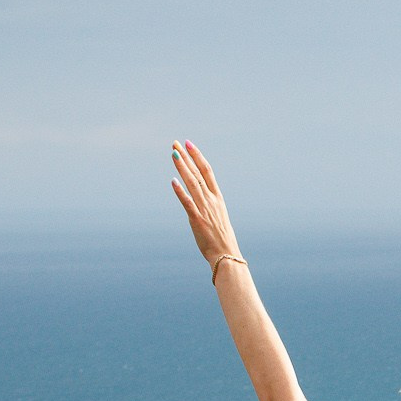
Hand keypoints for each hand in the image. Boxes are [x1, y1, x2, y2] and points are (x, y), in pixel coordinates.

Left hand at [170, 140, 246, 279]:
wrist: (226, 256)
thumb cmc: (222, 239)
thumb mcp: (217, 217)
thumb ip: (208, 205)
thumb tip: (198, 198)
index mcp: (218, 198)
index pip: (207, 171)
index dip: (197, 156)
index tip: (188, 144)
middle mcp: (212, 200)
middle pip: (197, 173)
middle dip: (186, 157)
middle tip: (175, 143)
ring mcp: (205, 209)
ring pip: (192, 184)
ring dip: (182, 168)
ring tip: (173, 154)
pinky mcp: (197, 220)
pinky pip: (188, 203)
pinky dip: (180, 192)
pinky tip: (173, 181)